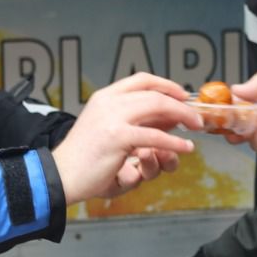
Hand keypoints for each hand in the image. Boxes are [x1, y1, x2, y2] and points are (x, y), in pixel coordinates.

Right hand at [52, 73, 200, 203]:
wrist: (61, 176)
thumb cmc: (84, 158)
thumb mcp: (107, 130)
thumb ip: (133, 121)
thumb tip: (167, 118)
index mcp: (105, 97)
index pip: (141, 80)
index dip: (166, 85)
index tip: (182, 95)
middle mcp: (108, 102)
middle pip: (154, 93)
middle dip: (181, 104)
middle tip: (196, 116)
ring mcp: (112, 118)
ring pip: (158, 107)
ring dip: (182, 116)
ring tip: (194, 127)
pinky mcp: (117, 137)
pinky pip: (155, 136)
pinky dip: (174, 142)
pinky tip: (185, 148)